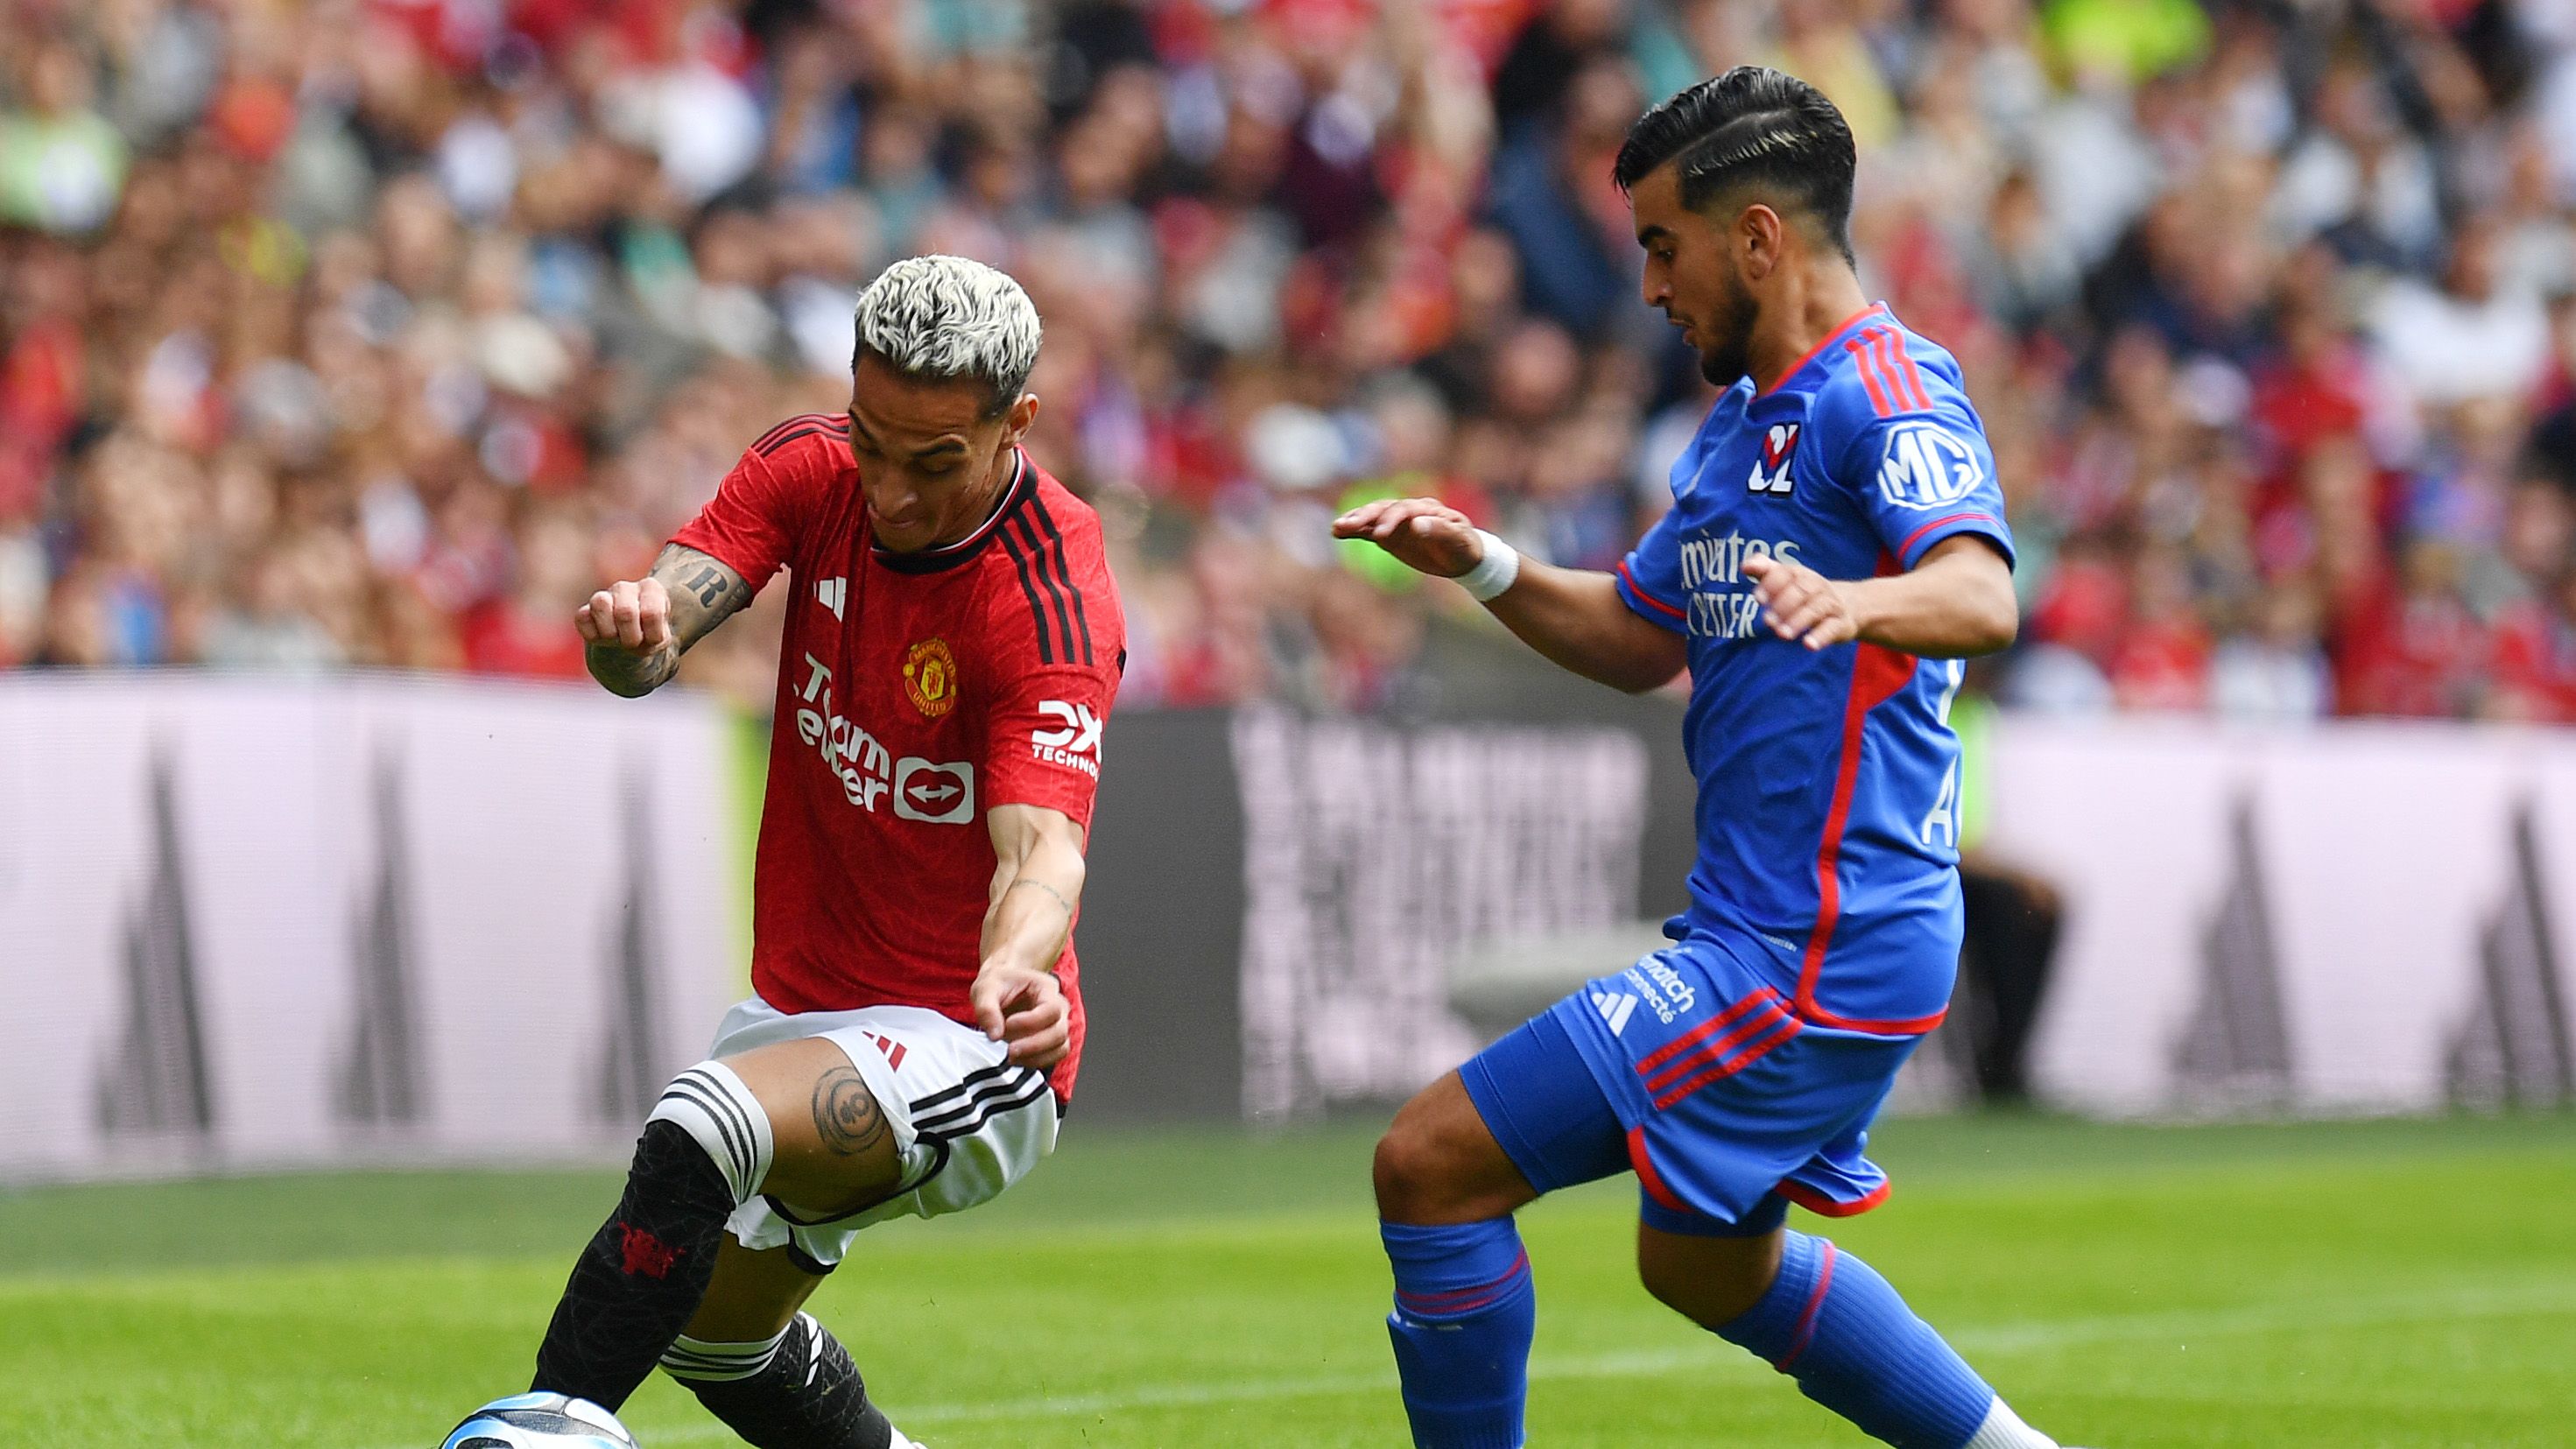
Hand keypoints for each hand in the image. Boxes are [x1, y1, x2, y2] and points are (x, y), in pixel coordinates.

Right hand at [577, 577, 673, 654]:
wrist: (627, 647)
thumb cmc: (647, 638)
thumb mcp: (659, 640)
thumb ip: (656, 635)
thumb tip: (637, 627)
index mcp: (651, 589)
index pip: (652, 613)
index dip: (652, 635)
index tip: (651, 638)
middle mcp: (625, 587)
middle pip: (626, 612)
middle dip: (630, 638)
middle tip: (633, 643)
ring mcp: (603, 596)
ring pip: (600, 604)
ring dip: (609, 634)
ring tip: (616, 639)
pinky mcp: (583, 610)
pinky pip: (582, 619)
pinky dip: (592, 636)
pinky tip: (602, 638)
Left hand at [970, 963, 1070, 1067]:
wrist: (1002, 987)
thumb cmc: (998, 984)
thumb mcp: (985, 988)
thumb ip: (987, 1009)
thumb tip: (995, 1035)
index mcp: (1046, 987)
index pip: (1052, 1008)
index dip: (1032, 1021)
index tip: (1008, 1024)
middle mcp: (1058, 1006)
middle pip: (1060, 1031)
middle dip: (1035, 1045)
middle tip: (1010, 1049)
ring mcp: (1057, 1024)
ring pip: (1061, 1047)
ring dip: (1037, 1057)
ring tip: (1011, 1056)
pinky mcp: (1051, 1041)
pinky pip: (1054, 1056)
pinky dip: (1037, 1061)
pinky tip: (1017, 1059)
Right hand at [1331, 498, 1481, 578]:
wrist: (1462, 557)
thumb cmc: (1464, 547)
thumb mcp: (1458, 541)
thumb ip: (1439, 530)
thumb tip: (1417, 523)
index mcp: (1428, 508)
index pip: (1405, 509)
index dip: (1392, 519)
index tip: (1381, 535)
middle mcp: (1409, 510)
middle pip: (1384, 508)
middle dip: (1366, 516)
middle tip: (1348, 526)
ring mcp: (1397, 522)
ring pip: (1373, 517)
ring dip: (1355, 520)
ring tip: (1336, 528)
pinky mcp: (1389, 535)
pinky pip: (1369, 530)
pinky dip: (1354, 530)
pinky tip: (1337, 532)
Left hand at [1742, 551, 1860, 649]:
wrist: (1849, 606)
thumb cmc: (1807, 594)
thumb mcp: (1788, 580)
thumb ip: (1765, 571)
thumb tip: (1745, 566)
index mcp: (1802, 574)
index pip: (1788, 573)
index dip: (1772, 583)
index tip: (1758, 598)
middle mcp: (1818, 587)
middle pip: (1802, 590)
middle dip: (1783, 605)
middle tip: (1767, 621)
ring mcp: (1831, 605)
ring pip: (1816, 609)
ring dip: (1798, 621)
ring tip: (1782, 634)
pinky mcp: (1841, 624)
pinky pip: (1832, 628)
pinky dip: (1821, 636)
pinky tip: (1808, 645)